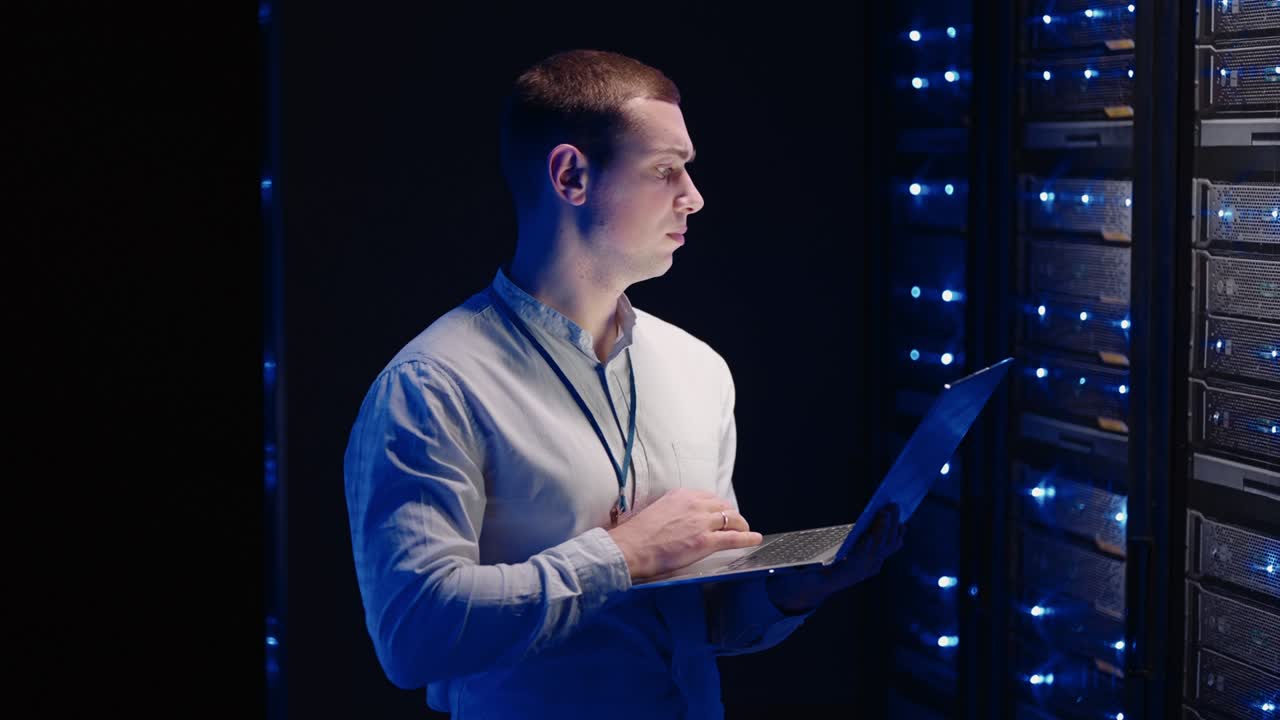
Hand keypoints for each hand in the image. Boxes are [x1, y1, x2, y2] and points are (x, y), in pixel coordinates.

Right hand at [607, 488, 762, 579]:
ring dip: (741, 525)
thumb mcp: (657, 510)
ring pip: (732, 519)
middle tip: (734, 523)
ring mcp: (702, 522)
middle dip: (731, 515)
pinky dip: (747, 538)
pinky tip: (755, 539)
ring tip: (746, 531)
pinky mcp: (706, 541)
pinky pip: (734, 538)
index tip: (720, 513)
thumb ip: (673, 511)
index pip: (709, 498)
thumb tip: (679, 520)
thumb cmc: (638, 534)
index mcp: (682, 495)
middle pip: (723, 506)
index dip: (717, 507)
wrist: (631, 546)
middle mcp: (695, 504)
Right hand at [767, 503, 906, 612]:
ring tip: (894, 508)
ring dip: (892, 528)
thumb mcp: (802, 573)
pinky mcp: (873, 561)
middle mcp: (860, 572)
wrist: (812, 587)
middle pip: (878, 550)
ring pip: (887, 547)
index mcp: (843, 575)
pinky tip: (900, 523)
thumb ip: (807, 569)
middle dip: (884, 529)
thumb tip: (809, 560)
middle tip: (887, 509)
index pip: (860, 560)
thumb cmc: (805, 576)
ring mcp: (869, 567)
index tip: (872, 534)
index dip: (868, 547)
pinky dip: (895, 535)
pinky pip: (888, 548)